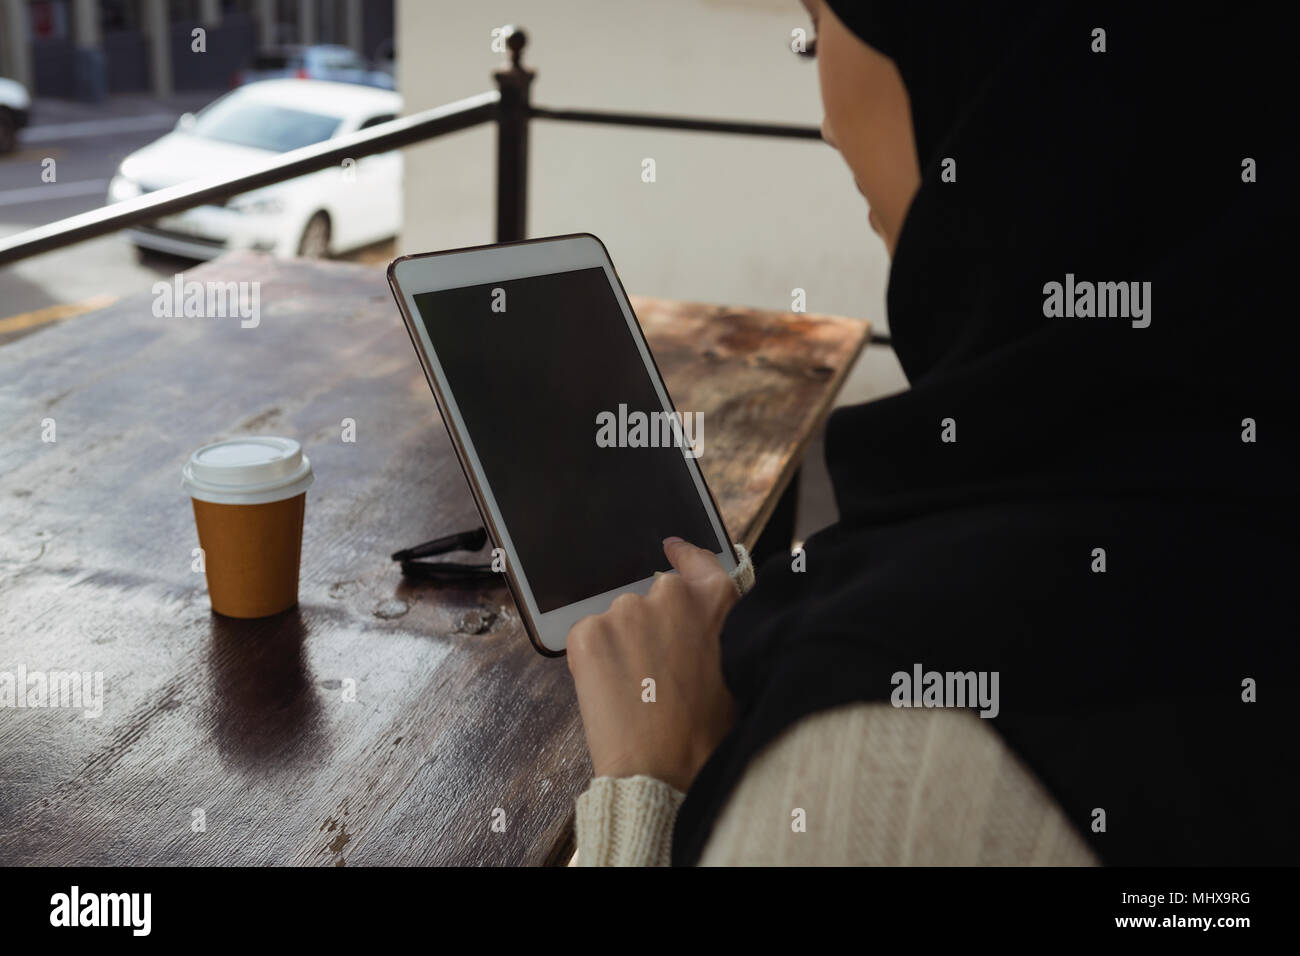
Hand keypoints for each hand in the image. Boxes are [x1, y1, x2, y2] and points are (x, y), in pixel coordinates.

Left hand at [566, 537, 739, 791]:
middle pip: (652, 598)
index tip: (671, 549)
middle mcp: (669, 594)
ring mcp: (625, 610)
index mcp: (714, 601)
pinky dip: (595, 660)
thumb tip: (700, 621)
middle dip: (650, 626)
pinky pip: (589, 637)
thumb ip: (718, 630)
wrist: (661, 771)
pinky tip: (613, 692)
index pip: (697, 560)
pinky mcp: (588, 631)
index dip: (683, 555)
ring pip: (619, 620)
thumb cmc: (704, 734)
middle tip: (655, 672)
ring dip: (622, 645)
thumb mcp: (733, 671)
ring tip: (635, 691)